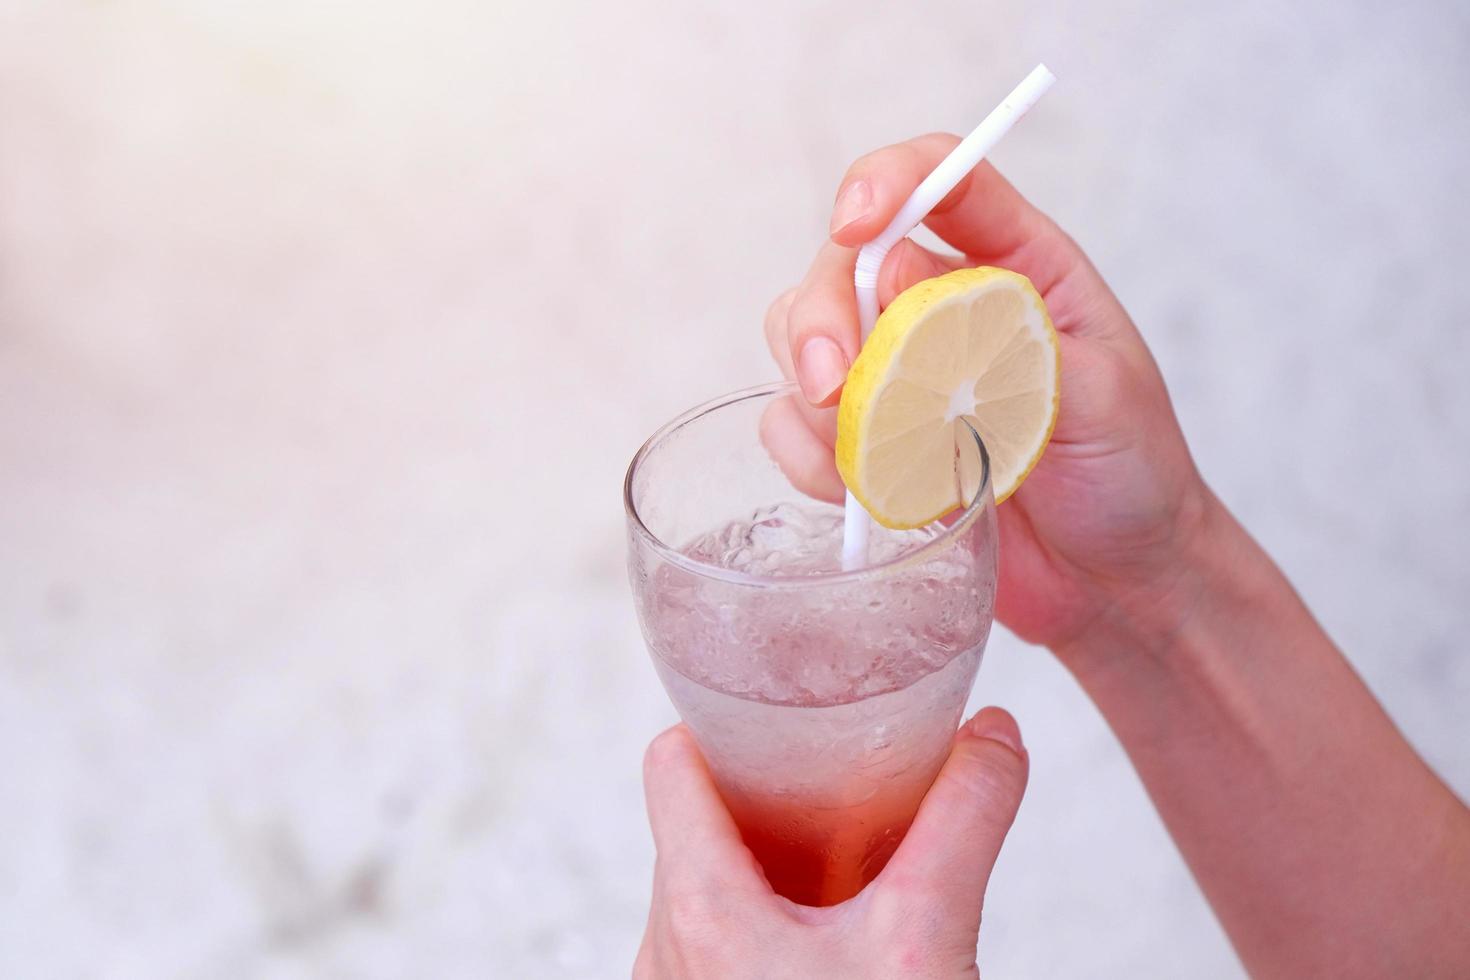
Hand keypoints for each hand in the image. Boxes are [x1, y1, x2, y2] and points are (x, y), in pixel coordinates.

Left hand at [635, 708, 1028, 978]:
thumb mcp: (929, 936)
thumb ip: (965, 820)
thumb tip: (994, 735)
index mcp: (699, 908)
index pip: (670, 763)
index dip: (723, 724)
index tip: (785, 716)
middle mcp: (665, 950)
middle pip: (697, 822)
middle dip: (767, 799)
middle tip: (838, 785)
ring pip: (706, 885)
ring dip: (770, 865)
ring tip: (842, 862)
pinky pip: (714, 944)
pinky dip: (768, 923)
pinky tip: (832, 938)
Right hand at [763, 134, 1211, 649]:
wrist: (1118, 580)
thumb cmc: (1130, 474)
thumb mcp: (1099, 394)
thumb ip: (1008, 335)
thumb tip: (902, 276)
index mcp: (1016, 265)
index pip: (939, 179)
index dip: (886, 180)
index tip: (856, 223)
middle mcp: (942, 306)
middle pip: (844, 264)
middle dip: (821, 317)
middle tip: (832, 385)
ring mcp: (895, 374)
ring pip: (800, 339)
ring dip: (814, 398)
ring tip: (878, 465)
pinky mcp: (864, 442)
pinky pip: (792, 426)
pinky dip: (809, 460)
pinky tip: (865, 497)